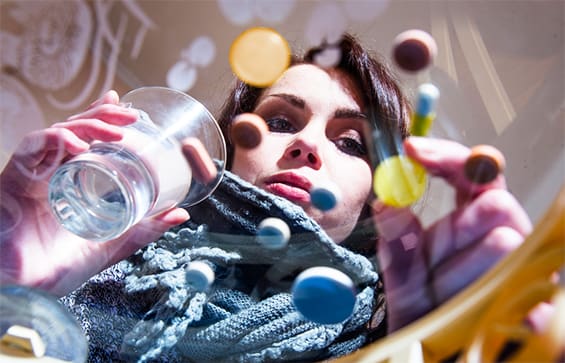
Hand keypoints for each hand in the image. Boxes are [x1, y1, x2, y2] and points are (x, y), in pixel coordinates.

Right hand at [0, 91, 188, 295]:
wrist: (22, 289)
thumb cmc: (57, 271)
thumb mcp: (110, 246)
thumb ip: (143, 230)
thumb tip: (181, 214)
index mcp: (70, 184)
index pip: (87, 141)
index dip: (104, 120)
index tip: (128, 110)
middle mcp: (50, 174)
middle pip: (74, 131)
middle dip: (102, 117)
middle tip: (129, 115)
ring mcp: (32, 175)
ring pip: (57, 134)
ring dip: (87, 127)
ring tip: (115, 133)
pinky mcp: (13, 179)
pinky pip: (31, 149)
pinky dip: (54, 141)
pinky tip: (77, 145)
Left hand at [372, 137, 531, 330]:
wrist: (432, 347)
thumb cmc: (420, 301)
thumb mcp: (400, 270)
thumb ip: (396, 238)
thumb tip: (387, 203)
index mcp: (470, 218)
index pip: (473, 172)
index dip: (446, 157)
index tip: (412, 150)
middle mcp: (501, 234)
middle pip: (498, 204)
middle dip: (458, 227)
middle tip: (433, 253)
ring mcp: (521, 266)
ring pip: (505, 242)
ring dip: (456, 273)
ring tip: (436, 295)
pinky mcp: (535, 305)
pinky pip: (520, 295)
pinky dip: (483, 302)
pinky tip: (466, 315)